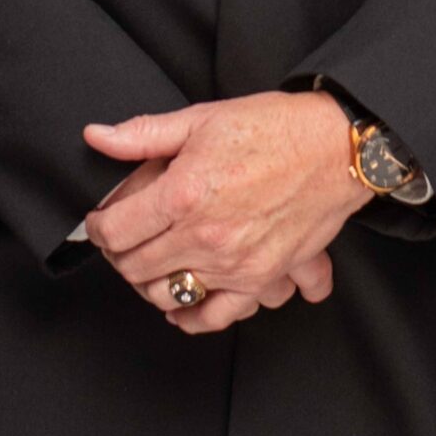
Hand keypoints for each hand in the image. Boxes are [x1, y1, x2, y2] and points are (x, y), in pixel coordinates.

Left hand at [82, 92, 368, 332]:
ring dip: (150, 284)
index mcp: (183, 194)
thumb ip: (144, 134)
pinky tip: (184, 307)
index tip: (102, 222)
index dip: (97, 228)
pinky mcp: (260, 278)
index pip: (114, 232)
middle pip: (134, 268)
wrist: (338, 148)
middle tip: (124, 240)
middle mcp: (204, 236)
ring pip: (166, 295)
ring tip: (153, 265)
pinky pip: (216, 316)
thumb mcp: (203, 119)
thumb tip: (97, 137)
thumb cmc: (277, 128)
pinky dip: (194, 317)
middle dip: (119, 255)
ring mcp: (233, 263)